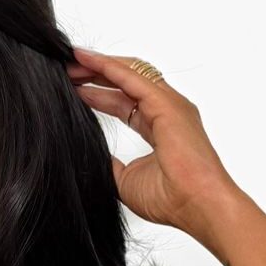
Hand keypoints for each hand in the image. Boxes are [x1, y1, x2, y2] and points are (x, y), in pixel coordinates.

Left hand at [67, 44, 245, 243]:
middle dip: (97, 75)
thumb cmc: (172, 200)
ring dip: (100, 66)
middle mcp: (167, 111)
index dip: (100, 95)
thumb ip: (111, 163)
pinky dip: (108, 66)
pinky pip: (132, 77)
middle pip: (127, 82)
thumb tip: (91, 153)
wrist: (197, 206)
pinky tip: (87, 60)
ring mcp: (169, 104)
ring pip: (130, 73)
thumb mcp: (125, 180)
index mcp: (160, 128)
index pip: (126, 103)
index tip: (76, 90)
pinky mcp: (167, 103)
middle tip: (69, 72)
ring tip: (72, 62)